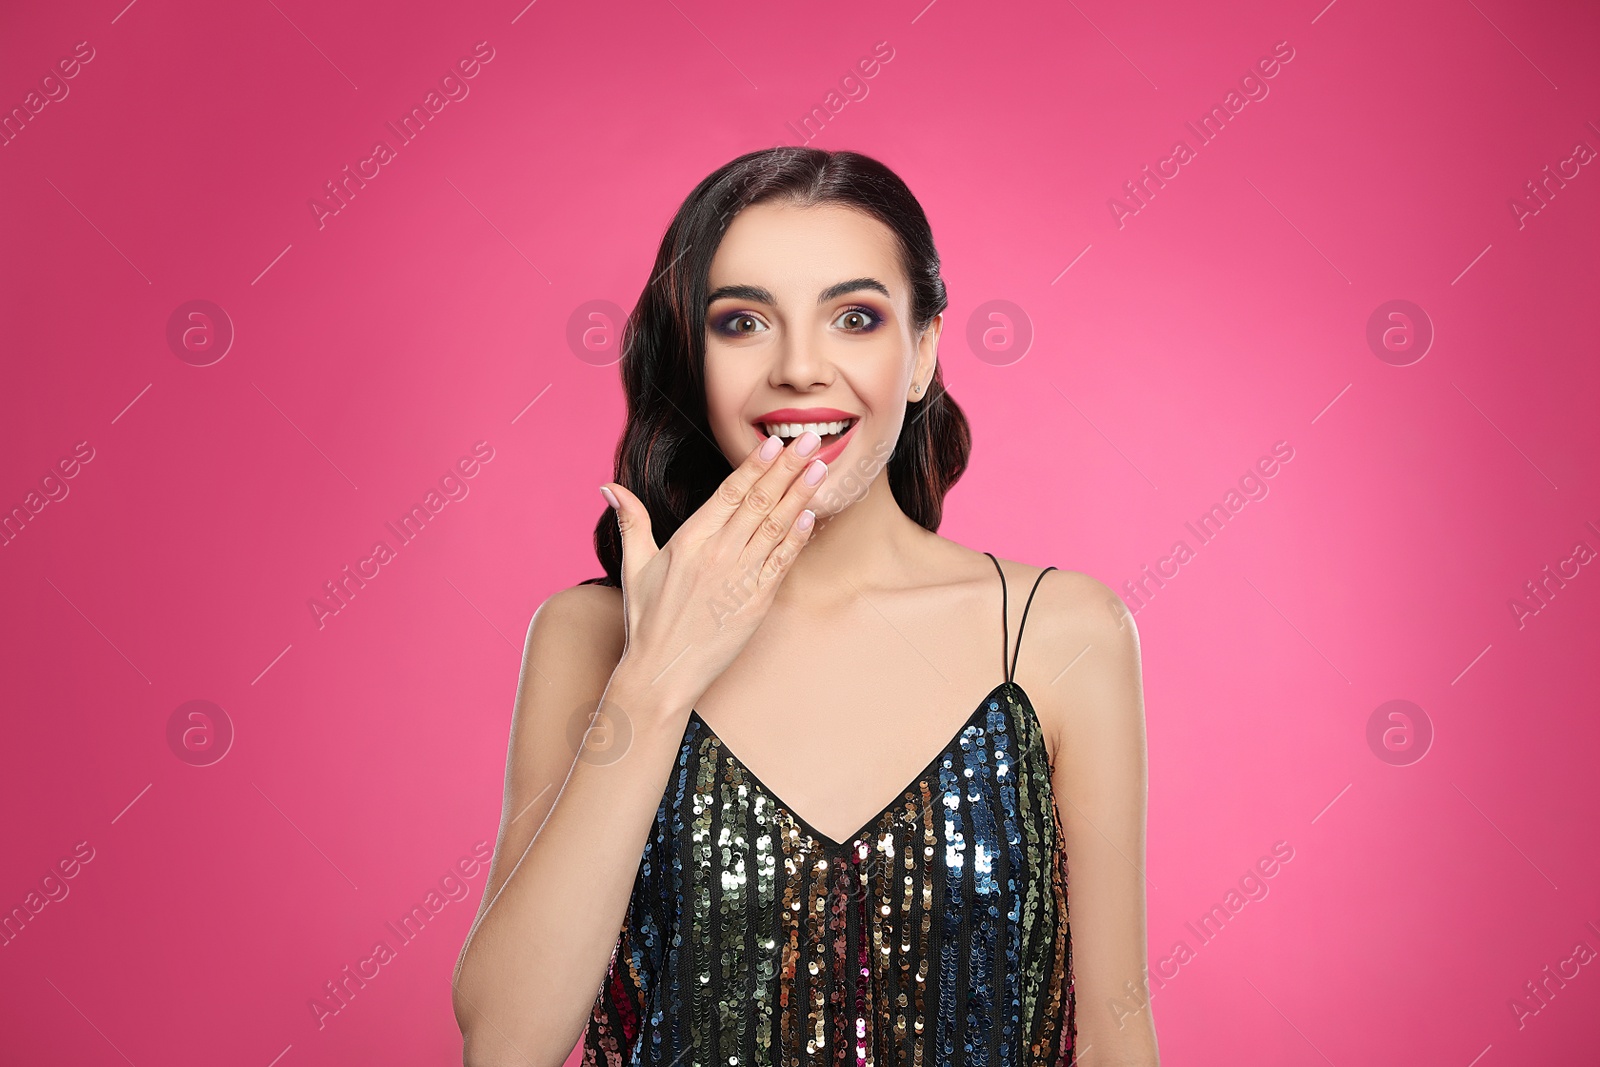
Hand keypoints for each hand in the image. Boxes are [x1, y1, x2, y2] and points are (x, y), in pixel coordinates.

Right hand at [600, 431, 827, 716]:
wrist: (662, 672)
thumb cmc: (647, 621)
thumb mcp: (634, 565)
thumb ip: (631, 520)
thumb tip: (609, 486)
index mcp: (689, 541)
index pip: (729, 493)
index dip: (755, 465)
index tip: (774, 442)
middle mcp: (717, 555)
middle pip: (758, 502)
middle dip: (787, 469)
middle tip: (811, 441)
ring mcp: (739, 579)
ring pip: (775, 527)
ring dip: (799, 496)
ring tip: (819, 468)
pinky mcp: (755, 603)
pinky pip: (781, 563)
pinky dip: (796, 539)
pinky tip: (811, 516)